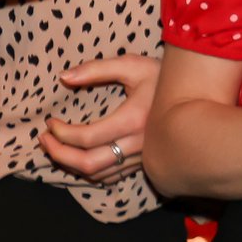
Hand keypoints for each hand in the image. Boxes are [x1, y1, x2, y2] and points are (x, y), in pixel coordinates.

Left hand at [43, 53, 157, 183]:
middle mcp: (138, 144)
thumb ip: (96, 69)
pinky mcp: (144, 163)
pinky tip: (79, 159)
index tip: (50, 122)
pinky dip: (90, 172)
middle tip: (44, 140)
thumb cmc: (162, 77)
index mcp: (133, 120)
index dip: (61, 133)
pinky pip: (111, 177)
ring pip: (98, 174)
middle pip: (88, 163)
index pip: (86, 138)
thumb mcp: (131, 65)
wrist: (197, 96)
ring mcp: (142, 157)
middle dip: (59, 154)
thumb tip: (64, 77)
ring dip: (71, 165)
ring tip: (55, 149)